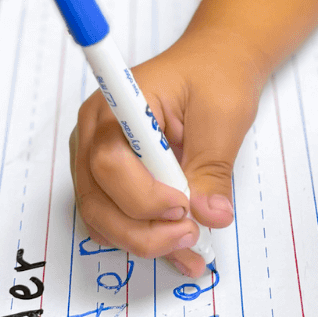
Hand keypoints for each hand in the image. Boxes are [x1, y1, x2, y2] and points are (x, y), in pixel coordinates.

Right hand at [72, 29, 264, 276]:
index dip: (142, 196)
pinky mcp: (111, 180)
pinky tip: (180, 251)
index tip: (183, 208)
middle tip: (192, 236)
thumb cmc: (215, 78)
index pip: (109, 162)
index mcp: (116, 106)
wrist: (215, 65)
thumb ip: (211, 169)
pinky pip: (117, 219)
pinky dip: (146, 238)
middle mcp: (94, 134)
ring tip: (191, 249)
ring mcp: (96, 160)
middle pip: (98, 200)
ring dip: (144, 241)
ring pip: (103, 218)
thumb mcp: (223, 118)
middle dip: (143, 230)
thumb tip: (211, 216)